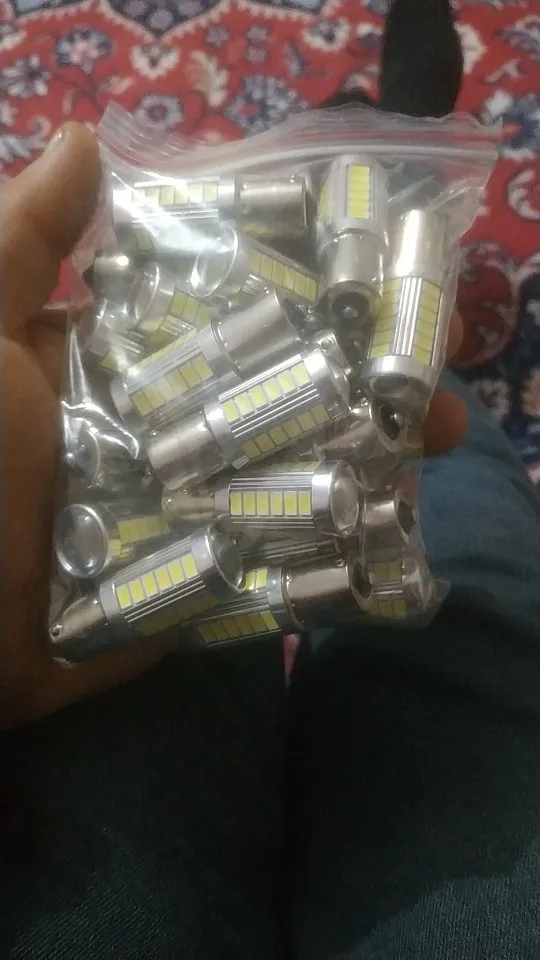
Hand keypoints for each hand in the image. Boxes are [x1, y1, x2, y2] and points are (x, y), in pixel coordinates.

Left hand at [0, 124, 466, 728]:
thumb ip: (24, 245)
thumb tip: (88, 141)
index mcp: (106, 368)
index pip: (212, 318)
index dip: (291, 298)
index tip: (369, 286)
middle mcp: (152, 435)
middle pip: (266, 400)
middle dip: (352, 385)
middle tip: (429, 382)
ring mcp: (179, 514)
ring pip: (281, 478)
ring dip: (360, 461)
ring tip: (433, 441)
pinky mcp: (191, 585)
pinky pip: (266, 561)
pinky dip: (326, 548)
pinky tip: (395, 528)